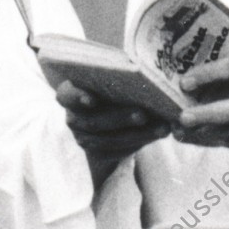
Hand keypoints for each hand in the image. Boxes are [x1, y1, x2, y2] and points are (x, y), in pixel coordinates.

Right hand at [54, 81, 168, 188]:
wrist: (111, 112)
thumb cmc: (112, 85)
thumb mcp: (111, 77)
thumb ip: (118, 76)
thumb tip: (144, 75)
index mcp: (69, 93)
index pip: (66, 95)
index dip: (78, 97)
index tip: (92, 100)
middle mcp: (73, 118)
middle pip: (94, 121)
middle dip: (121, 118)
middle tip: (143, 114)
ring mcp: (84, 138)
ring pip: (110, 140)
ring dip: (139, 134)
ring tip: (162, 127)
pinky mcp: (99, 154)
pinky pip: (120, 151)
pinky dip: (141, 142)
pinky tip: (159, 133)